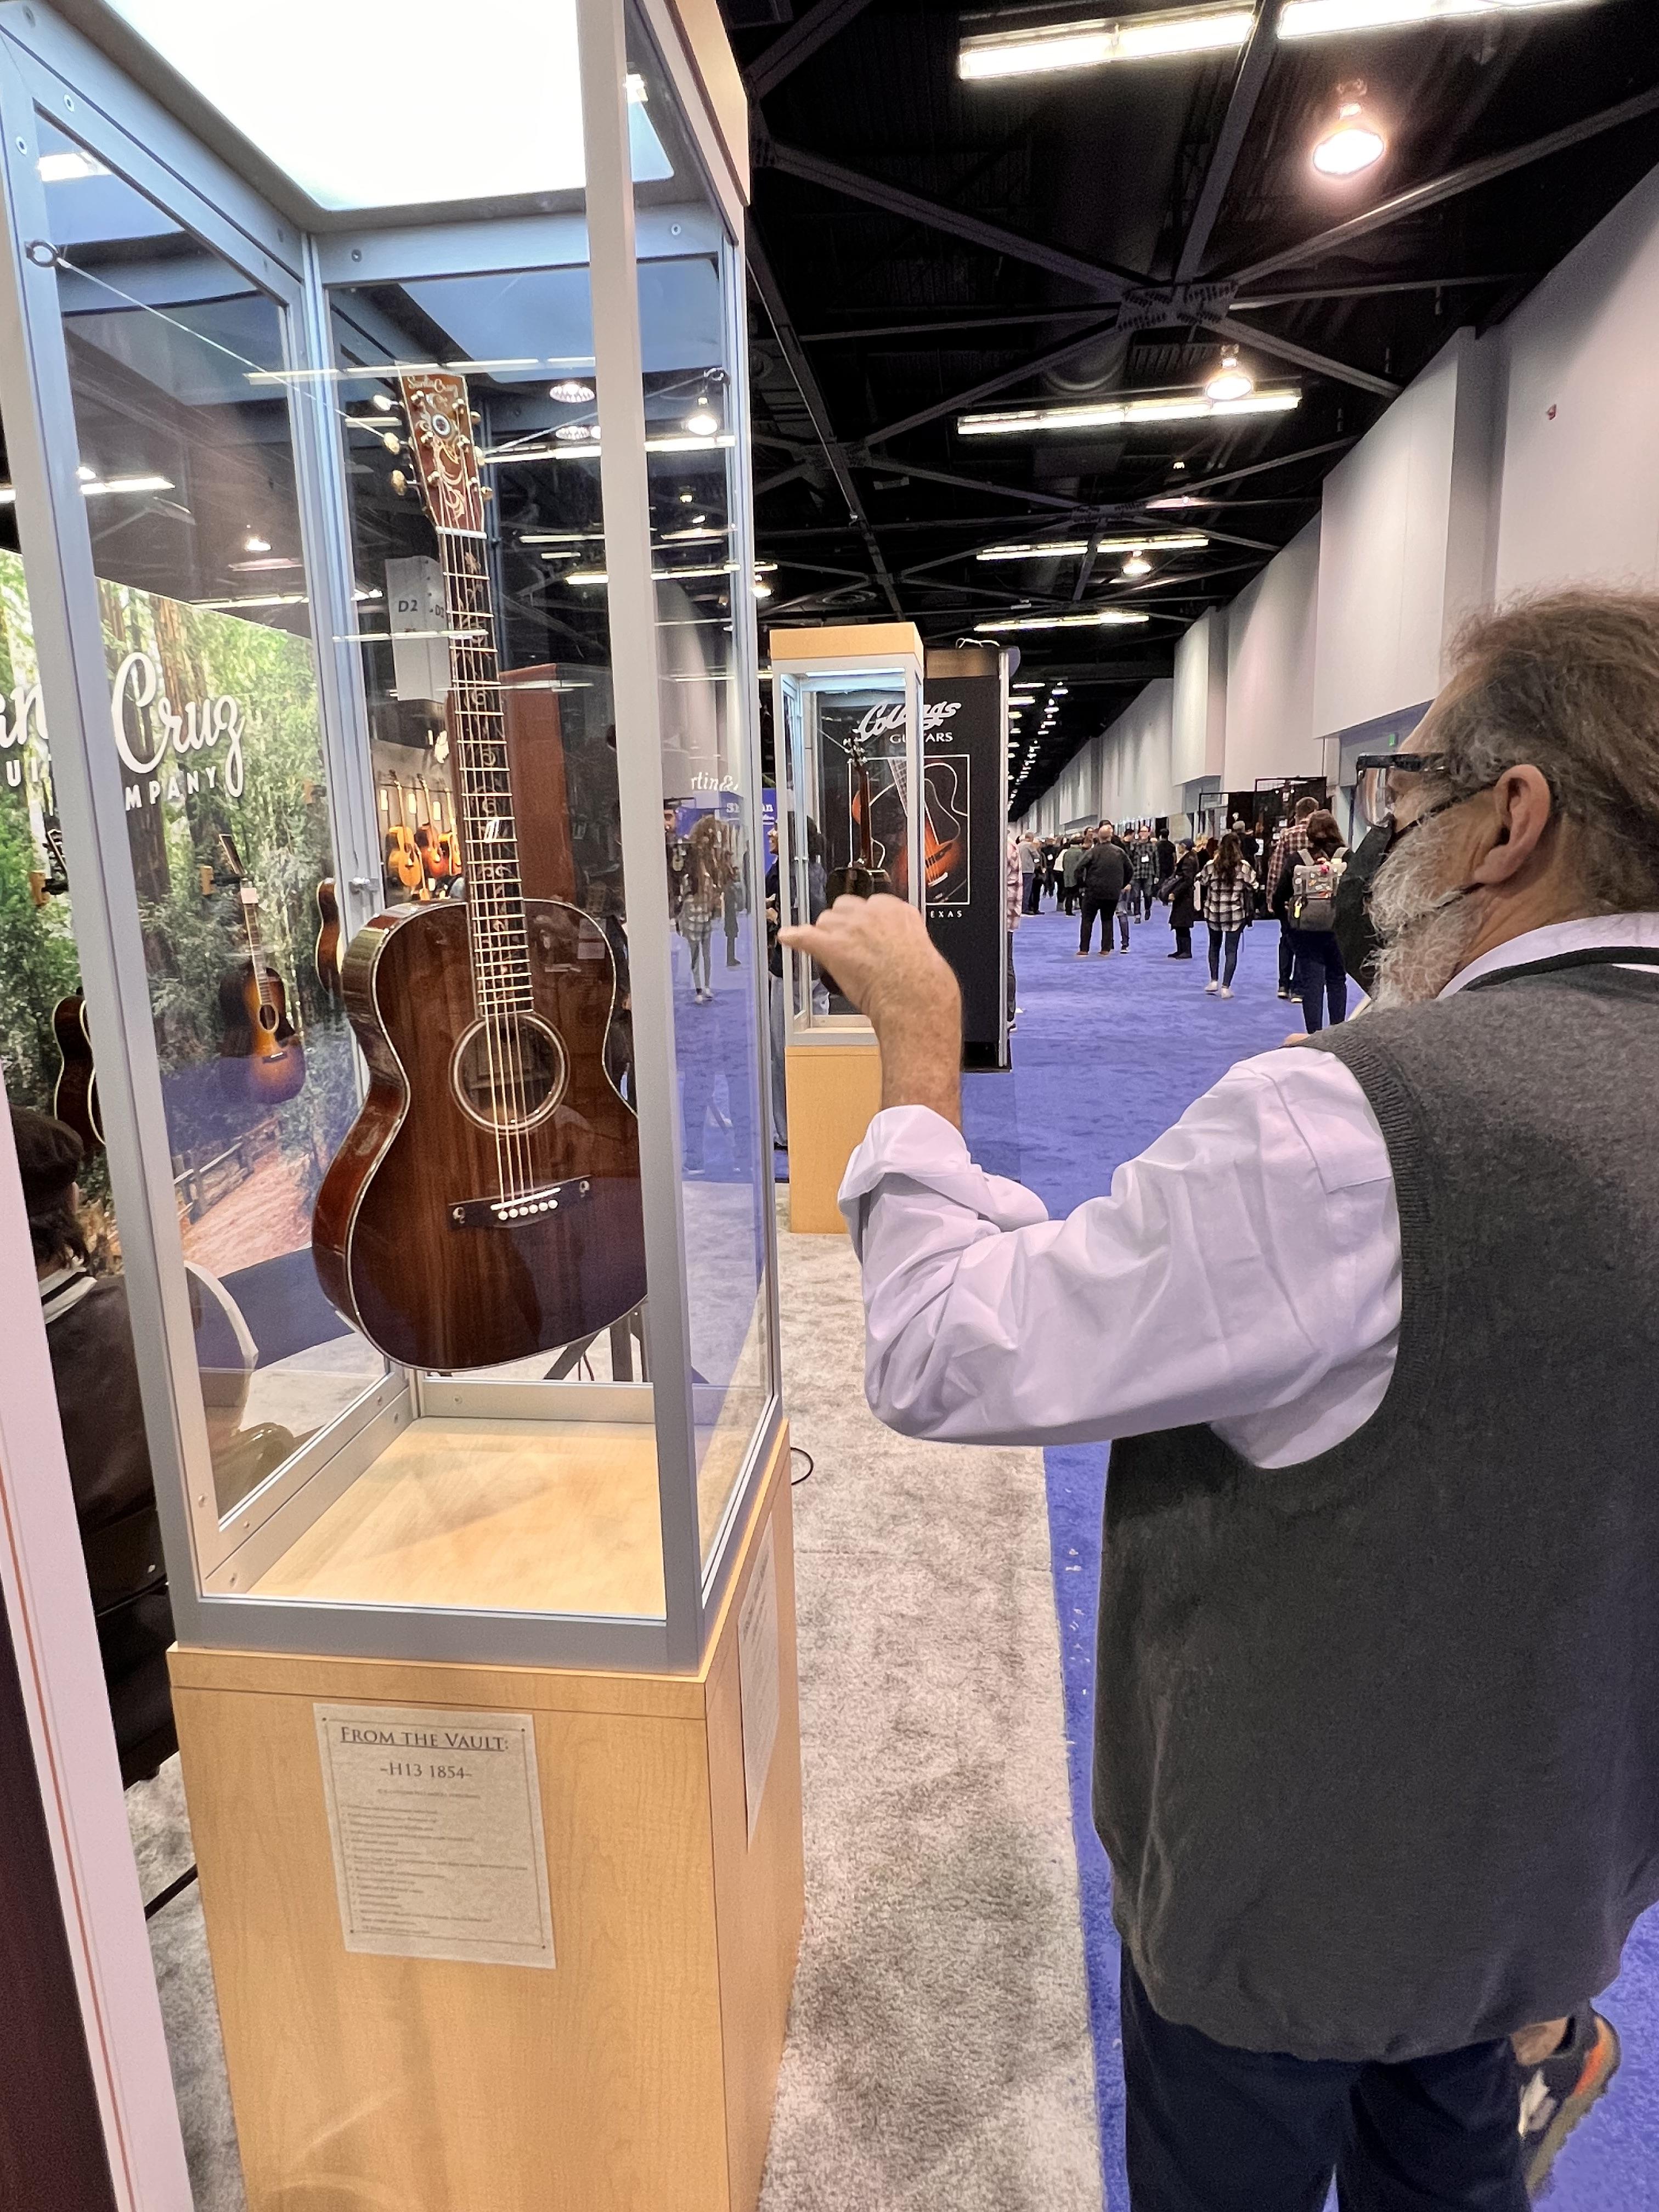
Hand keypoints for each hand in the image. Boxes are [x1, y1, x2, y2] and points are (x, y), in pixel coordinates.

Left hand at [780, 893, 962, 1125]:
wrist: (914, 995)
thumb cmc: (921, 981)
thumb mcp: (919, 947)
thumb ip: (901, 937)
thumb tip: (896, 944)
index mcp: (895, 909)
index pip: (868, 904)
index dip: (861, 921)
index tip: (862, 932)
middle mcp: (870, 912)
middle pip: (843, 907)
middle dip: (841, 924)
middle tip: (847, 944)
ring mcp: (849, 927)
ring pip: (825, 920)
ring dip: (825, 934)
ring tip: (831, 951)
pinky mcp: (832, 945)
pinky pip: (805, 936)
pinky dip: (794, 937)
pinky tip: (788, 938)